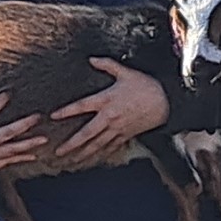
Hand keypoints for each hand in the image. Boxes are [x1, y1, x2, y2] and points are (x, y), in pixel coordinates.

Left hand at [34, 61, 170, 167]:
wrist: (166, 101)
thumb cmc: (146, 86)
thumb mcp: (125, 72)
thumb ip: (107, 65)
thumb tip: (92, 59)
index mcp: (106, 100)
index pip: (81, 106)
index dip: (66, 111)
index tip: (53, 116)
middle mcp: (109, 117)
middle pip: (86, 133)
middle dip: (71, 144)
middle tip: (59, 151)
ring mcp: (118, 129)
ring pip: (97, 144)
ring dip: (83, 153)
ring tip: (72, 160)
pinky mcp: (126, 135)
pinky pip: (111, 147)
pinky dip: (101, 154)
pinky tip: (94, 159)